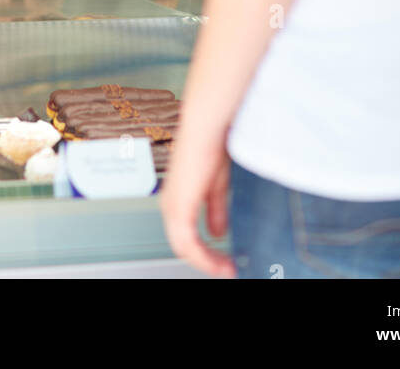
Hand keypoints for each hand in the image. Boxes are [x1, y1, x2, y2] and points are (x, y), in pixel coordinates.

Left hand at [160, 132, 235, 277]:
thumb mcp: (216, 185)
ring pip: (184, 248)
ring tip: (226, 270)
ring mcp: (173, 208)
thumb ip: (216, 210)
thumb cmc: (210, 145)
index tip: (226, 263)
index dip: (205, 253)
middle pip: (184, 247)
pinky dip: (204, 257)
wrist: (206, 128)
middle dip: (207, 261)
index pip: (186, 237)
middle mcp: (171, 206)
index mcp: (178, 200)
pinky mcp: (179, 208)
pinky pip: (188, 243)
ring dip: (207, 262)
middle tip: (227, 270)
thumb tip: (218, 233)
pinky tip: (220, 263)